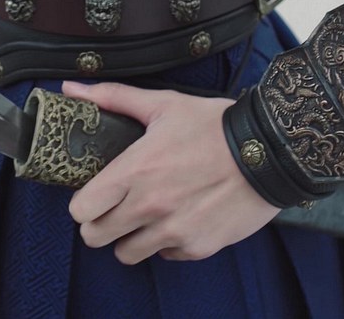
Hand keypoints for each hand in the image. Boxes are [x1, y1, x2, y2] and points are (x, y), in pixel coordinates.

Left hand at [62, 82, 280, 263]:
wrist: (272, 151)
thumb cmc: (214, 126)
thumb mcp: (162, 104)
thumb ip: (113, 98)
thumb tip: (71, 89)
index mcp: (134, 172)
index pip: (80, 210)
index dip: (82, 203)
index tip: (93, 195)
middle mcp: (149, 207)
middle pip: (95, 237)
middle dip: (99, 224)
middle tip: (114, 209)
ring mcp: (174, 231)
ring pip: (127, 254)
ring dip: (130, 238)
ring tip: (145, 217)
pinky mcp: (198, 246)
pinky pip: (166, 255)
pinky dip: (167, 243)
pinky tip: (179, 218)